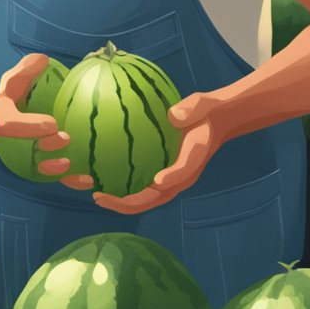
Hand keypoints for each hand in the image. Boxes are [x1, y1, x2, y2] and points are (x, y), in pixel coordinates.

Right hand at [0, 52, 92, 190]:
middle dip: (43, 148)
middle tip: (65, 139)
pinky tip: (88, 181)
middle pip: (21, 150)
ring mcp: (24, 152)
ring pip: (35, 168)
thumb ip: (28, 67)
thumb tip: (42, 62)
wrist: (29, 102)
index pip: (8, 124)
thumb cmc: (25, 85)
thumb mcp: (21, 72)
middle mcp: (9, 138)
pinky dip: (70, 180)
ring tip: (70, 164)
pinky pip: (54, 175)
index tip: (52, 123)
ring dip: (52, 170)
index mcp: (3, 114)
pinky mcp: (41, 162)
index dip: (27, 128)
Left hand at [93, 92, 227, 213]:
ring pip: (147, 199)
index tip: (158, 181)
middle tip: (102, 197)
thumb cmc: (203, 113)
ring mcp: (171, 181)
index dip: (172, 177)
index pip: (183, 171)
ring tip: (97, 197)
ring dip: (122, 203)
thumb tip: (173, 114)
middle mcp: (181, 177)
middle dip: (130, 202)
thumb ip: (191, 108)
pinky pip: (142, 189)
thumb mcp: (202, 105)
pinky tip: (102, 183)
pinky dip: (123, 191)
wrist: (212, 124)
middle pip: (157, 197)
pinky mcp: (162, 178)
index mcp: (193, 159)